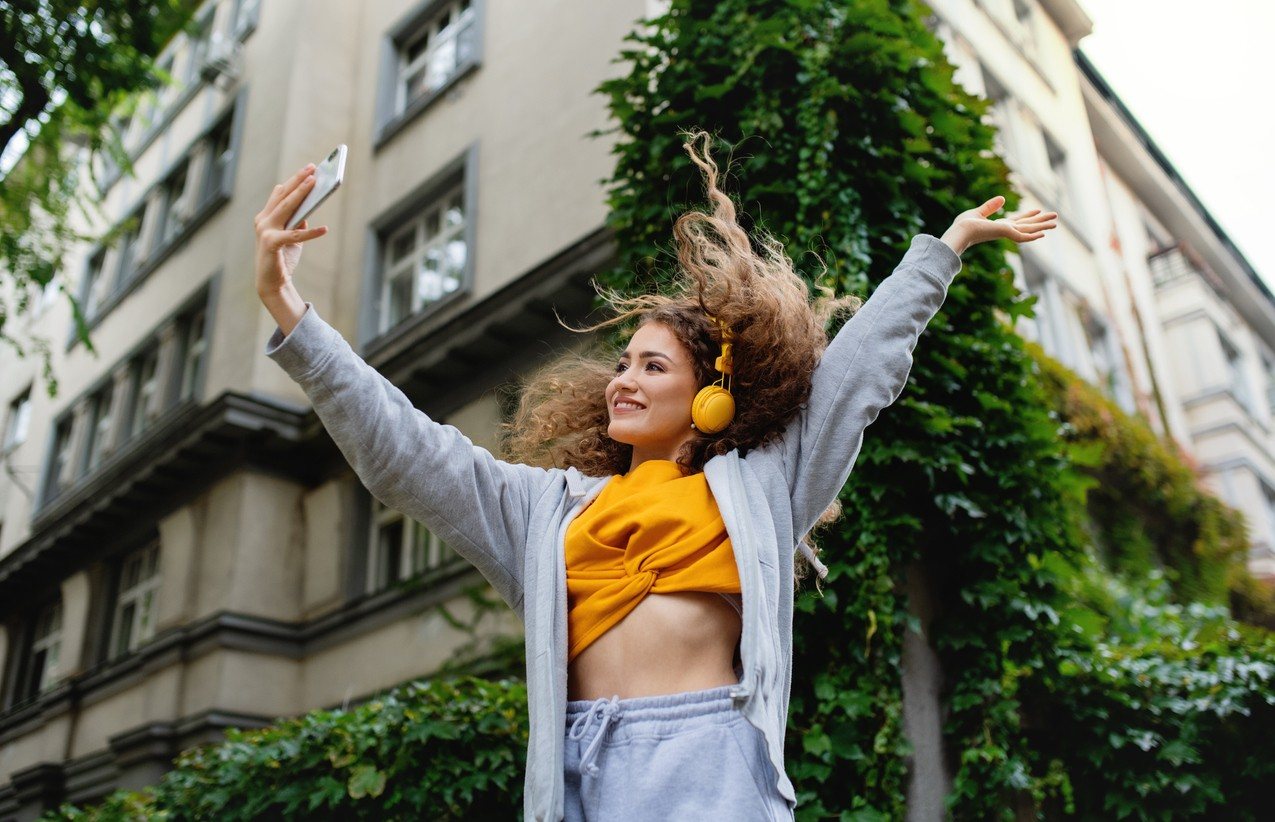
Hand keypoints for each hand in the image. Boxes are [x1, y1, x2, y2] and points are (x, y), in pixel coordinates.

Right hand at [253, 163, 329, 297]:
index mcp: (265, 216)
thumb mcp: (291, 237)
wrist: (271, 282)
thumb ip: (297, 222)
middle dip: (299, 180)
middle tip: (313, 168)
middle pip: (283, 195)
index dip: (294, 180)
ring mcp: (265, 230)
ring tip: (315, 183)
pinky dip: (311, 232)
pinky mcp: (271, 243)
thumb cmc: (281, 258)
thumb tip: (308, 209)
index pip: (280, 193)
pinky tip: (325, 229)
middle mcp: (262, 220)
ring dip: (301, 193)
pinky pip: (295, 235)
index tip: (308, 169)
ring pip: (286, 207)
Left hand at [939, 195, 1056, 255]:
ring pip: (1029, 230)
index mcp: (999, 225)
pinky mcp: (1006, 234)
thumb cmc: (964, 225)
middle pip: (1027, 225)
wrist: (960, 231)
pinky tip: (1043, 234)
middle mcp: (1005, 230)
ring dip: (1042, 227)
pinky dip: (1033, 236)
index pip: (1017, 220)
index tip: (1038, 211)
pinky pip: (1023, 237)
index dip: (1028, 216)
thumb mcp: (979, 212)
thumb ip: (990, 206)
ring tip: (1055, 223)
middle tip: (1055, 218)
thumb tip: (1002, 199)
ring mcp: (1006, 233)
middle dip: (1041, 221)